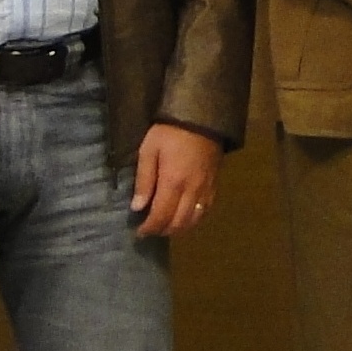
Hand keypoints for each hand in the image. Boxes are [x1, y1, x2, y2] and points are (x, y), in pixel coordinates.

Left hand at [129, 122, 222, 237]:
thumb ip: (144, 180)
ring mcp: (205, 189)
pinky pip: (205, 210)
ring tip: (165, 226)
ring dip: (178, 228)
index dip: (149, 228)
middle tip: (150, 230)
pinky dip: (193, 220)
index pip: (161, 216)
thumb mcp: (148, 150)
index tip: (139, 232)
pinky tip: (185, 217)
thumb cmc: (170, 132)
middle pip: (178, 223)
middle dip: (162, 231)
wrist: (201, 119)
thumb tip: (137, 207)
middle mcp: (191, 191)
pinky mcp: (214, 185)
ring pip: (193, 220)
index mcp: (173, 183)